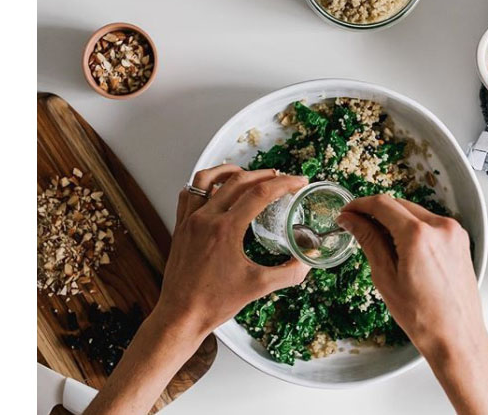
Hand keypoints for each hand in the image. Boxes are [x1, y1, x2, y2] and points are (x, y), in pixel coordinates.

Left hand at [157, 164, 309, 332]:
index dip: (284, 183)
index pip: (260, 193)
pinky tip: (215, 189)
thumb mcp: (258, 287)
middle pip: (238, 181)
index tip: (298, 181)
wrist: (181, 316)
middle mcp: (205, 219)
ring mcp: (189, 221)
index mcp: (226, 229)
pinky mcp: (180, 228)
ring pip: (207, 179)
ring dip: (230, 171)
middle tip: (281, 179)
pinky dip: (204, 185)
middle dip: (264, 175)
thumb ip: (288, 273)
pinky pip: (189, 194)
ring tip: (247, 174)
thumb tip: (307, 262)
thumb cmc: (214, 303)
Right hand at [336, 194, 484, 352]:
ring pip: (415, 213)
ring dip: (395, 220)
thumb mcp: (385, 277)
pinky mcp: (460, 241)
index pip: (382, 204)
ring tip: (380, 243)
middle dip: (376, 213)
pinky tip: (402, 249)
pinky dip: (413, 229)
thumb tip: (351, 221)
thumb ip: (369, 241)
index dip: (359, 205)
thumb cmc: (423, 317)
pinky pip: (430, 224)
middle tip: (357, 227)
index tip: (348, 212)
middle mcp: (440, 227)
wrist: (456, 337)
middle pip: (399, 205)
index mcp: (419, 236)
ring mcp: (454, 233)